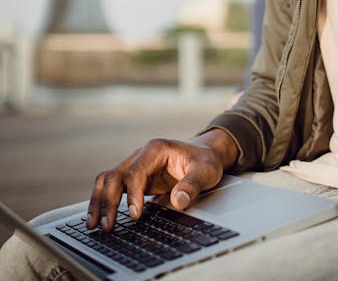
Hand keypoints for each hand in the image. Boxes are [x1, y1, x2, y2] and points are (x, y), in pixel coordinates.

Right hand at [86, 129, 237, 231]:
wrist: (204, 154)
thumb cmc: (204, 160)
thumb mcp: (206, 171)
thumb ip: (193, 185)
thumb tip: (179, 201)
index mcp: (156, 149)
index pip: (136, 171)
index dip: (133, 194)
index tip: (135, 215)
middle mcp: (141, 155)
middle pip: (115, 175)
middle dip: (108, 201)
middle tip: (107, 226)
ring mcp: (135, 166)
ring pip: (108, 180)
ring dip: (99, 201)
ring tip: (93, 225)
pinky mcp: (134, 179)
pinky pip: (113, 188)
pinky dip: (104, 201)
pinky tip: (100, 218)